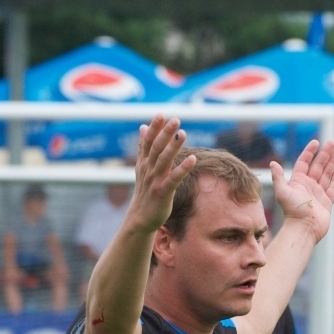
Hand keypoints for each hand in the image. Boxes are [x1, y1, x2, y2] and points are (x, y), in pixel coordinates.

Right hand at [126, 116, 196, 232]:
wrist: (140, 218)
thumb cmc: (145, 191)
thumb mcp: (142, 167)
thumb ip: (143, 147)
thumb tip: (142, 127)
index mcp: (143, 163)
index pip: (148, 142)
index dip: (154, 128)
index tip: (161, 114)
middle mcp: (148, 170)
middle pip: (156, 148)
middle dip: (165, 133)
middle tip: (175, 119)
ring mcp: (154, 181)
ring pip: (164, 161)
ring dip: (173, 147)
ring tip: (183, 133)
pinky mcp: (162, 193)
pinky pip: (173, 179)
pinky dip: (182, 169)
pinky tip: (193, 159)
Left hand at [272, 139, 333, 240]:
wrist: (303, 229)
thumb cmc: (292, 211)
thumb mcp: (282, 192)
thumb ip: (278, 177)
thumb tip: (272, 163)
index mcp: (298, 182)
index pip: (304, 162)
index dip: (310, 152)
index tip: (316, 142)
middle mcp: (308, 186)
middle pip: (318, 166)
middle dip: (325, 154)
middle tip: (332, 142)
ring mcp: (318, 194)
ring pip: (327, 175)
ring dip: (332, 163)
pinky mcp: (326, 203)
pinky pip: (332, 189)